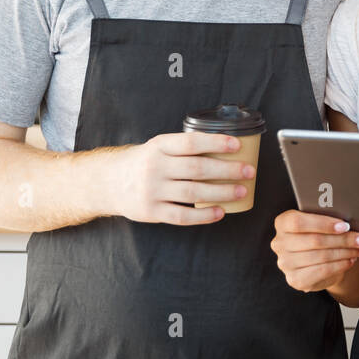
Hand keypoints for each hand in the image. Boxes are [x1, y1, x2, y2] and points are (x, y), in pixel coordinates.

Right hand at [108, 132, 253, 224]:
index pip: (191, 142)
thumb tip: (226, 149)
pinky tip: (220, 212)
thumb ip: (184, 148)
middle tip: (248, 171)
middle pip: (196, 168)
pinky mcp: (151, 211)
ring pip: (192, 193)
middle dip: (227, 170)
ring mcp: (152, 190)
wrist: (110, 182)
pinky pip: (181, 216)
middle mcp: (155, 166)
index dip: (215, 143)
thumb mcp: (159, 146)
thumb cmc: (146, 162)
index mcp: (159, 146)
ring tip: (241, 191)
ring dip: (221, 192)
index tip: (237, 146)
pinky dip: (203, 215)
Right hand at [271, 211, 358, 291]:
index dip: (323, 223)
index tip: (345, 226)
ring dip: (345, 252)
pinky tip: (351, 260)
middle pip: (314, 240)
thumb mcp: (318, 224)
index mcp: (282, 223)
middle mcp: (279, 243)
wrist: (313, 262)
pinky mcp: (295, 279)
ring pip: (321, 256)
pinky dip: (340, 265)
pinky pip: (322, 271)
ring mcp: (285, 263)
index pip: (298, 222)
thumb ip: (327, 219)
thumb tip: (353, 219)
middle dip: (343, 239)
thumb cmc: (318, 236)